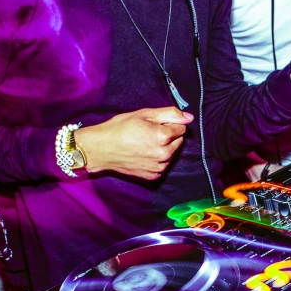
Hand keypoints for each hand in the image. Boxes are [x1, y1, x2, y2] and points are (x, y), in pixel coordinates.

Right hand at [74, 107, 192, 180]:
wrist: (101, 149)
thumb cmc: (120, 128)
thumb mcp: (144, 114)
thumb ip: (170, 114)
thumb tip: (189, 118)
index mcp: (163, 136)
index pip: (181, 129)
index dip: (169, 124)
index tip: (155, 124)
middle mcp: (164, 154)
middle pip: (178, 141)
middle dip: (168, 136)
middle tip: (148, 133)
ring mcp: (159, 167)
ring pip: (171, 154)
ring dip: (164, 148)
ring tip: (144, 144)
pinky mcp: (153, 176)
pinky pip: (163, 165)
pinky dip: (157, 159)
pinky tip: (143, 154)